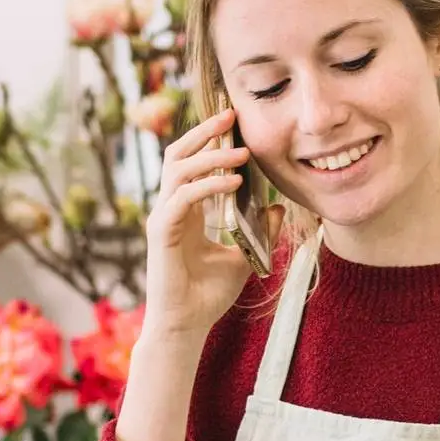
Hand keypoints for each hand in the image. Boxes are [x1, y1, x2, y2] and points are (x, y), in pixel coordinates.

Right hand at [144, 108, 284, 336]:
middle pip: (179, 154)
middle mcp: (171, 208)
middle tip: (231, 115)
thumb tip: (277, 207)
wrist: (187, 325)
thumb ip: (258, 231)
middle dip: (204, 132)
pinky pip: (183, 198)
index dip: (210, 140)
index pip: (192, 163)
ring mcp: (163, 218)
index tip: (234, 122)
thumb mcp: (243, 256)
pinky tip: (234, 182)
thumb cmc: (208, 295)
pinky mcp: (162, 232)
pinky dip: (208, 186)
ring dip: (210, 156)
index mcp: (186, 211)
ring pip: (178, 169)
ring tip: (241, 151)